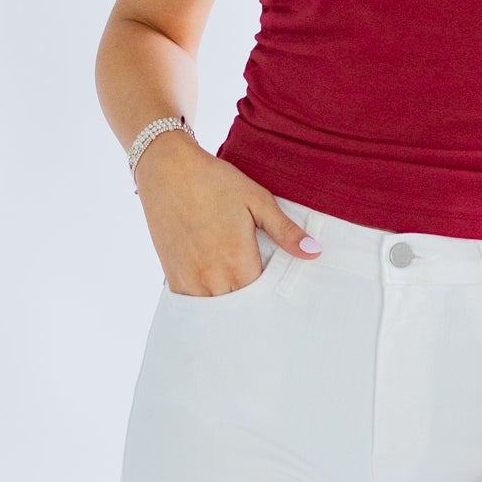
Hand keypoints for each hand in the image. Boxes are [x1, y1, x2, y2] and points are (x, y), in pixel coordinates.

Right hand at [136, 135, 317, 292]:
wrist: (167, 169)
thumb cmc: (215, 181)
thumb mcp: (257, 201)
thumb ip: (285, 232)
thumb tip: (314, 252)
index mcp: (238, 262)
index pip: (263, 300)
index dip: (272, 299)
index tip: (279, 296)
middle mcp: (213, 278)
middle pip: (240, 310)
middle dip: (253, 308)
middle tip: (262, 299)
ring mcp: (190, 280)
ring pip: (216, 312)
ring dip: (229, 306)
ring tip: (241, 298)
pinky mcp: (173, 277)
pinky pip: (193, 306)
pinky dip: (206, 303)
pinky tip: (216, 291)